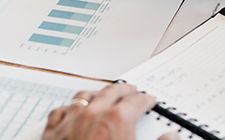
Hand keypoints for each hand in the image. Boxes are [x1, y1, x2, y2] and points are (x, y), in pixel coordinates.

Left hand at [42, 83, 178, 139]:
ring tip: (103, 94)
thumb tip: (172, 138)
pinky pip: (60, 111)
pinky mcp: (52, 133)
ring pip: (84, 96)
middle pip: (111, 92)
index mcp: (117, 119)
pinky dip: (69, 108)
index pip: (136, 101)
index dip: (145, 100)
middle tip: (131, 91)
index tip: (148, 101)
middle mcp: (93, 114)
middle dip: (123, 90)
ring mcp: (70, 121)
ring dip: (97, 93)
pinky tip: (72, 110)